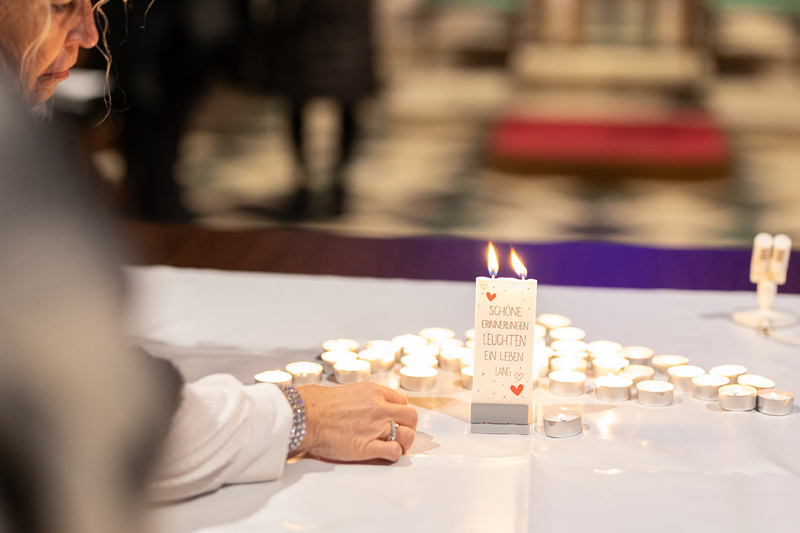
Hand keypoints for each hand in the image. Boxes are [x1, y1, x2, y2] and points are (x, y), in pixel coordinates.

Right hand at [294, 382, 417, 462]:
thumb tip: (375, 406)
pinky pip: (394, 451)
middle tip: (401, 433)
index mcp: (374, 392)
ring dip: (404, 442)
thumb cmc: (320, 404)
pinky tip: (386, 453)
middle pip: (411, 417)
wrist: (305, 415)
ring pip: (407, 435)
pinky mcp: (367, 447)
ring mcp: (375, 427)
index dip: (401, 412)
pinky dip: (395, 454)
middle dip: (409, 426)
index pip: (402, 401)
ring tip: (395, 445)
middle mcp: (379, 407)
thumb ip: (367, 398)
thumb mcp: (350, 391)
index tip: (396, 419)